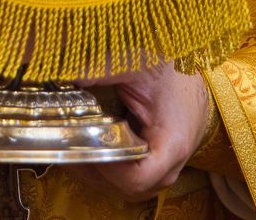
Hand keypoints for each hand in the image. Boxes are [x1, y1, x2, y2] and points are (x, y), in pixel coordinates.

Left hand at [73, 61, 211, 200]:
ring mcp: (164, 171)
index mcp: (171, 144)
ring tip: (73, 149)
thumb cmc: (168, 72)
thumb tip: (64, 74)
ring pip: (126, 191)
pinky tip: (89, 153)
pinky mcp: (155, 170)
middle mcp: (170, 166)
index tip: (86, 144)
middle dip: (94, 171)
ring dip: (97, 175)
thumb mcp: (134, 64)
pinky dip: (106, 174)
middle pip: (126, 189)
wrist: (191, 79)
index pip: (136, 178)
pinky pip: (129, 183)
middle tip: (68, 145)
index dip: (107, 168)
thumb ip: (99, 68)